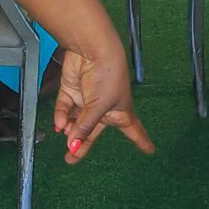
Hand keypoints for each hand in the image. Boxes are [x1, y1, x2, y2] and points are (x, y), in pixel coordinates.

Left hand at [53, 32, 154, 162]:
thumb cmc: (108, 76)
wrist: (93, 50)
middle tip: (72, 158)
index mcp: (120, 112)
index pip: (133, 130)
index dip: (141, 141)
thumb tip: (73, 145)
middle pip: (92, 131)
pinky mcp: (72, 90)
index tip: (149, 150)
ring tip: (65, 137)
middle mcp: (104, 108)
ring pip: (75, 121)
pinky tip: (59, 124)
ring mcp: (87, 99)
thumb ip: (85, 127)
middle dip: (81, 144)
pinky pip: (65, 108)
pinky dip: (61, 116)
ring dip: (69, 130)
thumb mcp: (99, 107)